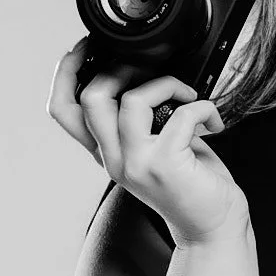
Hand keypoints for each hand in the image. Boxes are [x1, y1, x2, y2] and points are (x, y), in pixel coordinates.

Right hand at [47, 37, 248, 246]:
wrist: (212, 227)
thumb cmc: (190, 184)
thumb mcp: (155, 148)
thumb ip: (141, 120)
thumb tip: (145, 72)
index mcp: (106, 152)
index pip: (62, 109)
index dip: (66, 72)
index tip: (88, 48)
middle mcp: (114, 159)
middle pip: (88, 98)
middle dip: (119, 68)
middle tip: (149, 70)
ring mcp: (136, 163)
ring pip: (130, 100)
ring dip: (166, 83)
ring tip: (187, 96)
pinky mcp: (165, 165)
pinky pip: (181, 114)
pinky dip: (203, 108)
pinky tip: (212, 121)